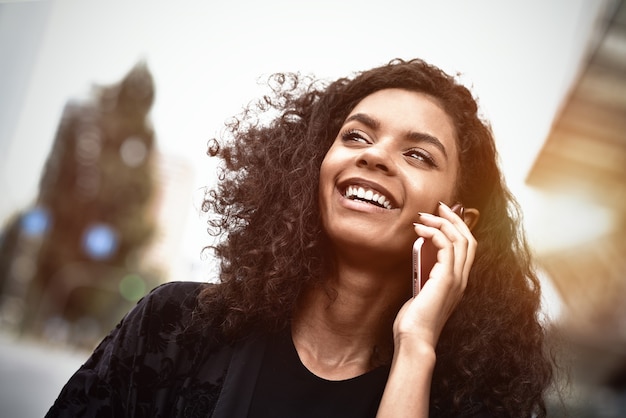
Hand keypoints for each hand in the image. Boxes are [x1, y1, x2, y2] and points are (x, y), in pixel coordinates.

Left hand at [393, 201, 476, 349]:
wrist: (415, 338)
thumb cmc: (415, 320)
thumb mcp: (421, 291)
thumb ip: (425, 274)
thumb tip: (421, 252)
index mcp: (458, 281)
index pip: (467, 247)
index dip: (458, 227)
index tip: (442, 214)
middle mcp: (462, 278)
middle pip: (468, 238)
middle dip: (454, 218)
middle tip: (439, 205)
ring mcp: (457, 279)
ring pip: (460, 238)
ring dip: (442, 222)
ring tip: (424, 215)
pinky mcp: (446, 278)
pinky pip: (446, 246)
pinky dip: (434, 232)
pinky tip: (420, 229)